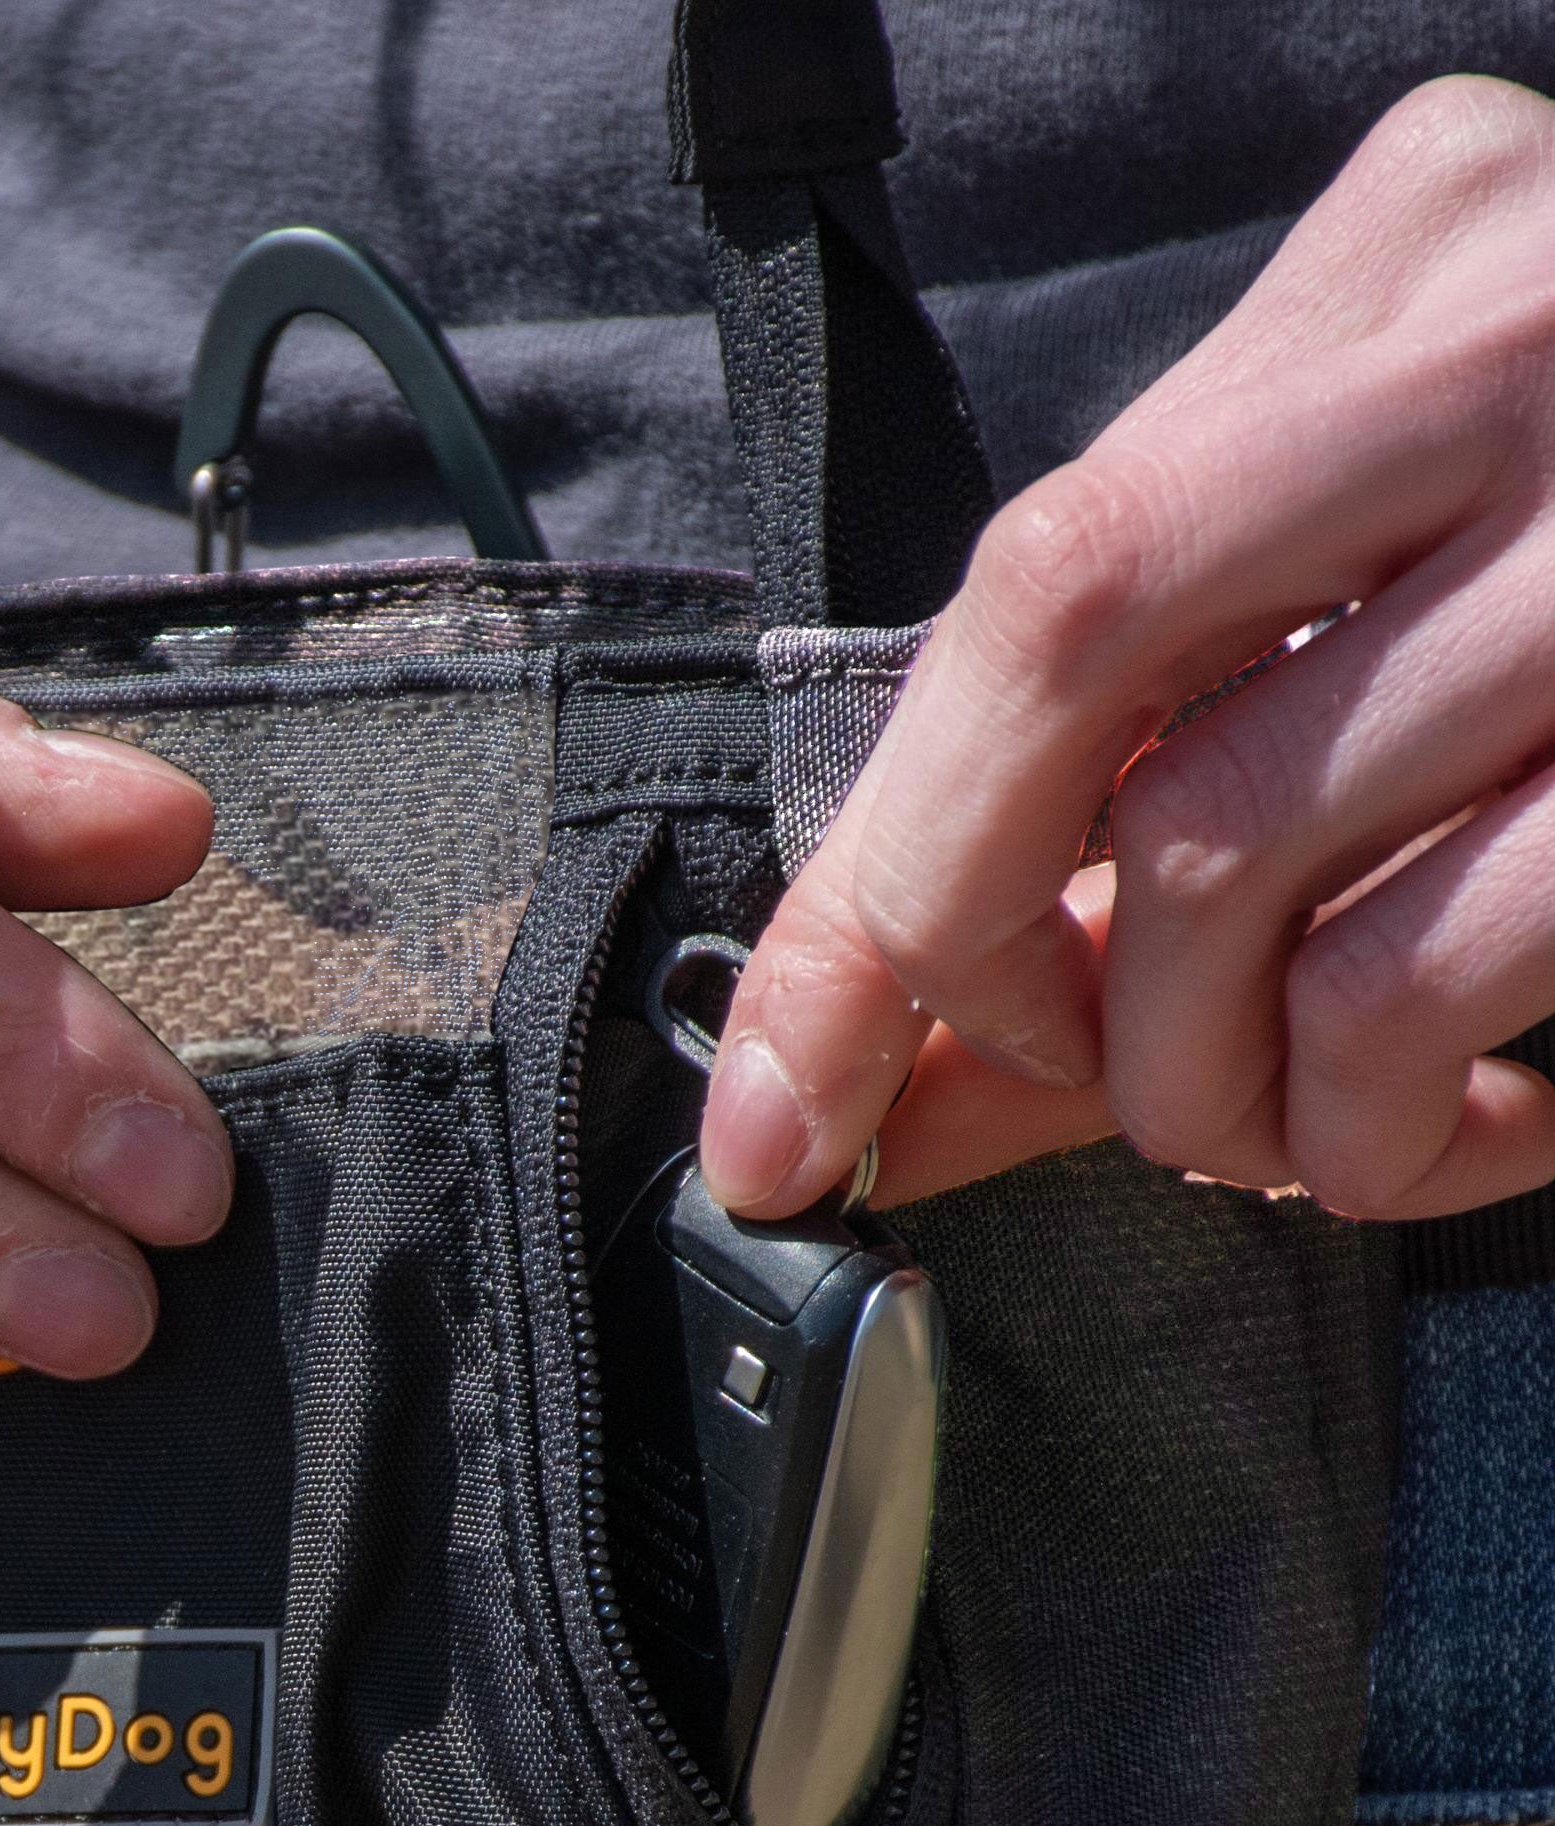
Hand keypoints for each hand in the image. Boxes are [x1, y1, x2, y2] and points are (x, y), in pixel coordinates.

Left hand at [700, 75, 1554, 1229]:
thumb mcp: (1367, 640)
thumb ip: (1106, 827)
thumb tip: (834, 1094)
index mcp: (1404, 264)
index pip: (1024, 585)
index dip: (862, 894)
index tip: (774, 1118)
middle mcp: (1513, 333)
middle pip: (1062, 635)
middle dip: (980, 945)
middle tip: (1078, 1082)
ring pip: (1226, 849)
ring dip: (1197, 1086)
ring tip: (1280, 1131)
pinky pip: (1423, 973)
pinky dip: (1376, 1131)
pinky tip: (1448, 1132)